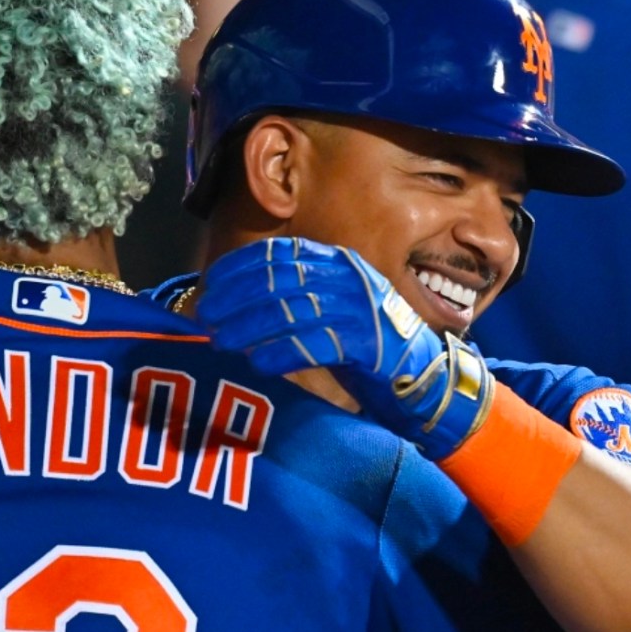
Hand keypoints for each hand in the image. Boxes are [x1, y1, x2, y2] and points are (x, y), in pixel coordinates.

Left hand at [196, 237, 493, 458]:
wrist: (423, 378)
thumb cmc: (365, 348)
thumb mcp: (328, 311)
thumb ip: (292, 300)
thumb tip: (234, 302)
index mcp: (337, 262)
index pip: (278, 253)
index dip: (239, 267)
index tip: (210, 285)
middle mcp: (348, 277)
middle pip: (278, 280)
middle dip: (236, 299)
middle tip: (207, 318)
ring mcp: (360, 307)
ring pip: (290, 311)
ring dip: (250, 327)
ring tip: (221, 342)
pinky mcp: (367, 341)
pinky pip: (314, 343)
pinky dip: (282, 352)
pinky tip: (258, 363)